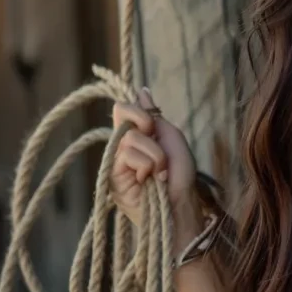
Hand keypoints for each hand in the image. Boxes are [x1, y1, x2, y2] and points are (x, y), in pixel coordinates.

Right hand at [111, 88, 198, 231]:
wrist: (180, 202)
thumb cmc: (179, 173)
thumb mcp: (171, 137)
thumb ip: (153, 115)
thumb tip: (141, 90)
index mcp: (136, 133)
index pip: (123, 107)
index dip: (139, 112)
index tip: (153, 126)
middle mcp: (122, 144)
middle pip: (123, 115)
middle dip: (149, 131)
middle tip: (160, 152)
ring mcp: (115, 160)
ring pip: (131, 138)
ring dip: (155, 155)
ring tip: (159, 172)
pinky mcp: (112, 176)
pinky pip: (128, 156)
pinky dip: (147, 166)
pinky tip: (149, 180)